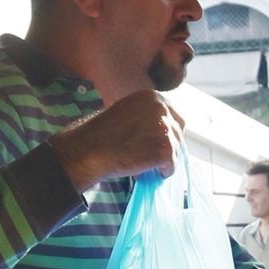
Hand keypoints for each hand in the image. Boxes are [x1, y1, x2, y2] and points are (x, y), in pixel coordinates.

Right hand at [51, 91, 183, 194]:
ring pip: (176, 150)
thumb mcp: (127, 113)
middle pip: (179, 133)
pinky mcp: (166, 148)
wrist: (90, 149)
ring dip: (161, 160)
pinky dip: (161, 172)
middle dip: (168, 146)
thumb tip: (162, 130)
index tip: (155, 143)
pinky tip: (143, 169)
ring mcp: (164, 127)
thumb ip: (146, 116)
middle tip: (150, 156)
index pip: (174, 116)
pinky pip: (172, 166)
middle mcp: (161, 107)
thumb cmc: (103, 135)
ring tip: (139, 161)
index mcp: (152, 97)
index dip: (167, 133)